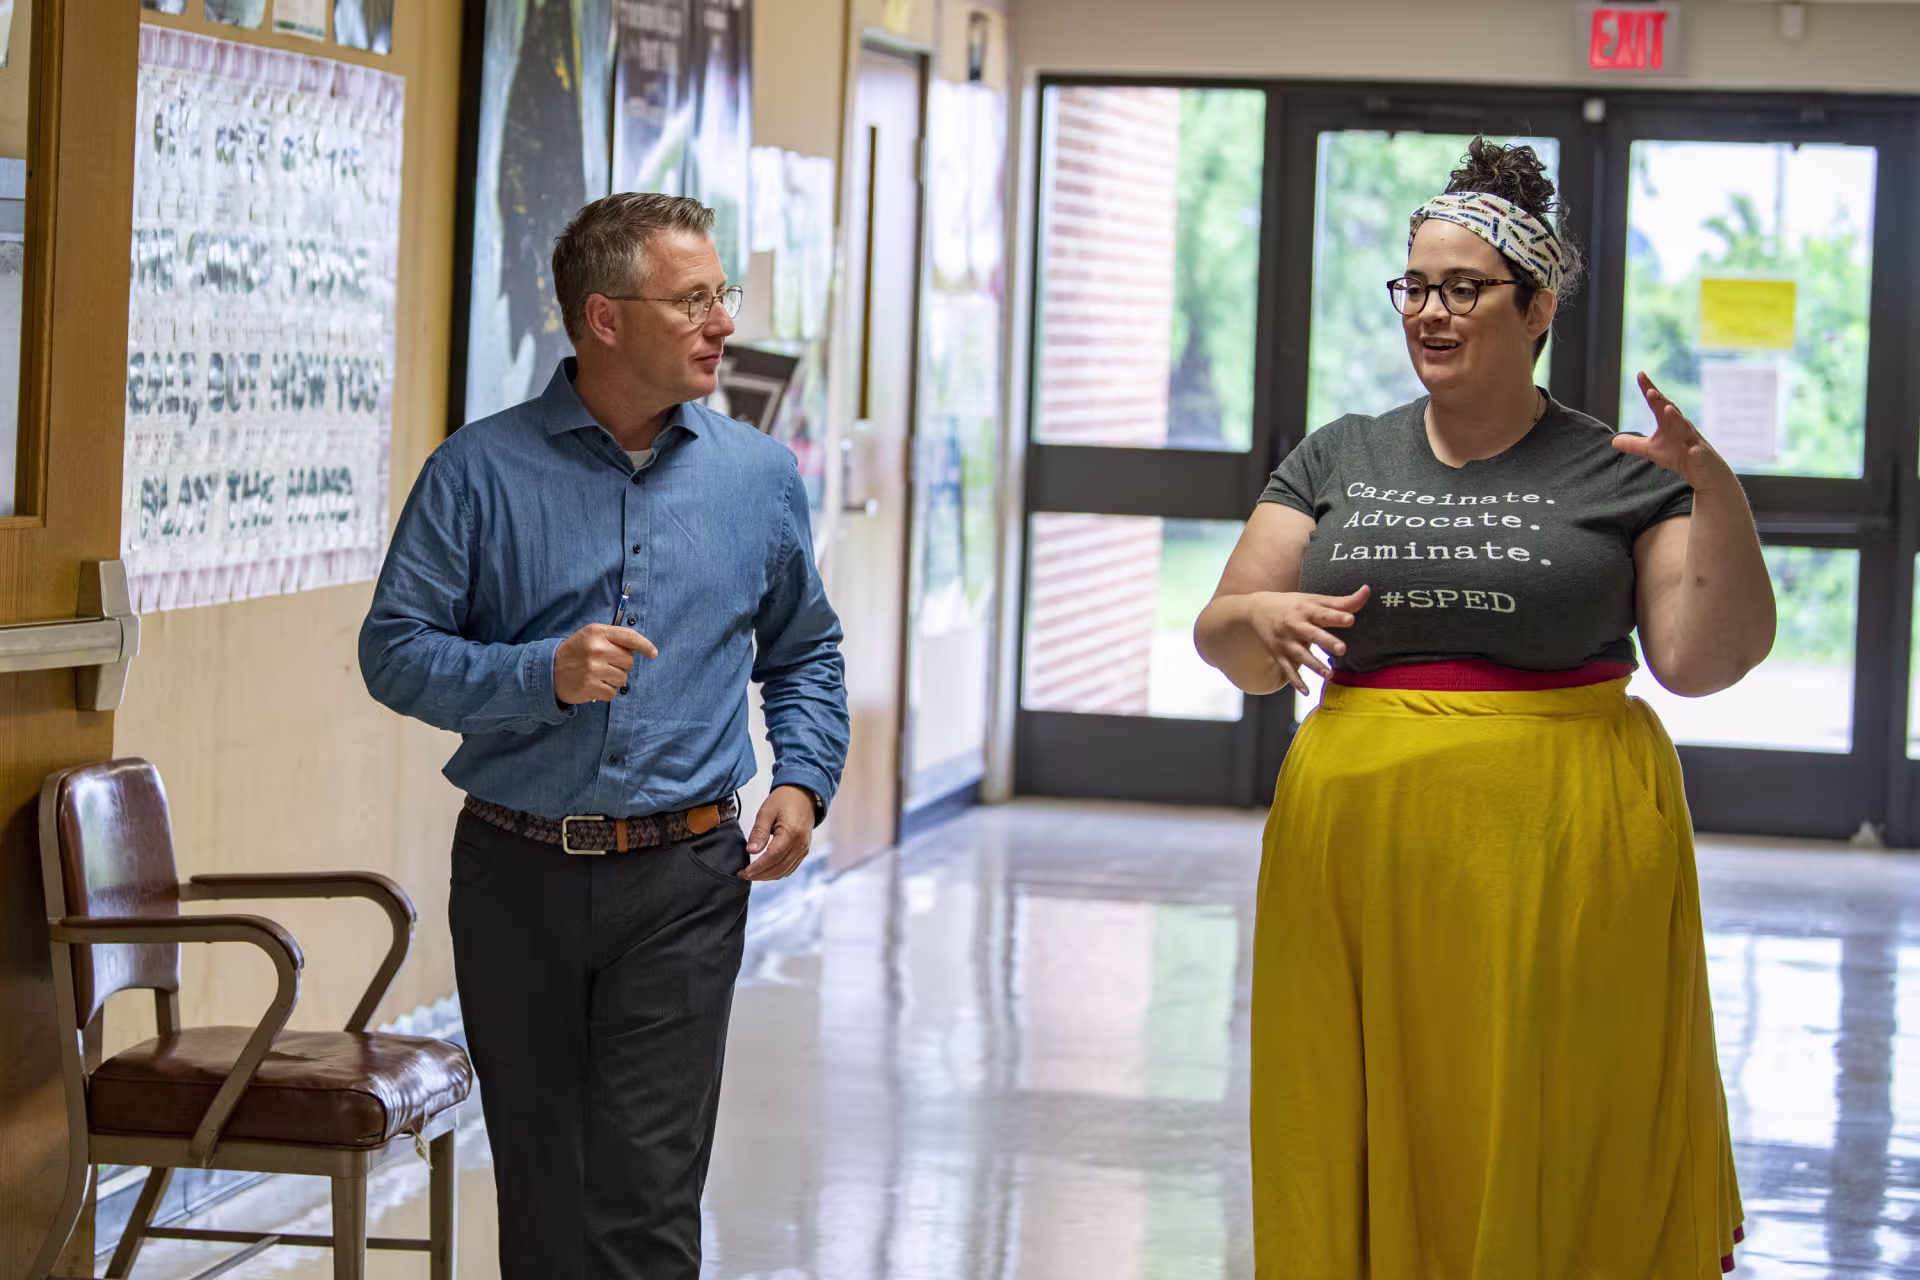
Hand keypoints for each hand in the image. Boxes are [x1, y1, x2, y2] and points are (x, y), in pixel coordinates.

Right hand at [554, 624, 657, 703]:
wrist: (549, 670)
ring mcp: (593, 668)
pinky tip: (594, 685)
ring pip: (622, 679)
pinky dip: (605, 692)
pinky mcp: (590, 686)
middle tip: (604, 665)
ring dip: (613, 680)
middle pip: (629, 661)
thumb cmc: (575, 652)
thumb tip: (641, 648)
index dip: (645, 646)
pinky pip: (613, 693)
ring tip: (597, 675)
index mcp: (598, 632)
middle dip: (621, 665)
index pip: (629, 637)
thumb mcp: (591, 636)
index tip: (653, 654)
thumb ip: (613, 638)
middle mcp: (597, 648)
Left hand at [742, 785, 815, 880]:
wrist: (804, 795)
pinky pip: (790, 868)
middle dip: (760, 875)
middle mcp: (800, 845)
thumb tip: (751, 851)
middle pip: (779, 868)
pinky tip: (765, 870)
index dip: (757, 868)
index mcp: (791, 833)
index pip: (773, 857)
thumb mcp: (766, 811)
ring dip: (767, 876)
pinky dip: (776, 872)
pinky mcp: (803, 851)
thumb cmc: (784, 800)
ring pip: (784, 871)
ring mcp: (804, 849)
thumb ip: (759, 832)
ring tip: (752, 874)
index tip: (744, 872)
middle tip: (743, 875)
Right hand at [1247, 586, 1368, 693]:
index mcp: (1306, 609)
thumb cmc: (1293, 604)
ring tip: (1328, 674)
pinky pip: (1287, 670)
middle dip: (1326, 641)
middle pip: (1312, 634)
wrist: (1257, 610)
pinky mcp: (1278, 654)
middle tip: (1342, 649)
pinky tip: (1306, 692)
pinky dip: (1296, 681)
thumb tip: (1367, 590)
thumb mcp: (1314, 599)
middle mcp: (1295, 625)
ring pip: (1300, 655)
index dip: (1337, 616)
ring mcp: (1285, 642)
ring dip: (1314, 665)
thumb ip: (1342, 601)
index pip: (1323, 613)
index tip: (1351, 619)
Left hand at [1617, 373, 1722, 490]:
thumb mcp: (1652, 450)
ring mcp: (1692, 440)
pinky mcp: (1700, 455)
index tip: (1640, 374)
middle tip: (1649, 391)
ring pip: (1685, 427)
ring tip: (1667, 409)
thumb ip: (1634, 444)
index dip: (1648, 389)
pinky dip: (1696, 450)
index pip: (1657, 403)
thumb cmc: (1678, 455)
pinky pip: (1698, 452)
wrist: (1703, 470)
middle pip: (1670, 411)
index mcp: (1668, 422)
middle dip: (1660, 401)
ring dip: (1677, 418)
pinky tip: (1693, 450)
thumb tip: (1613, 441)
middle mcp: (1681, 427)